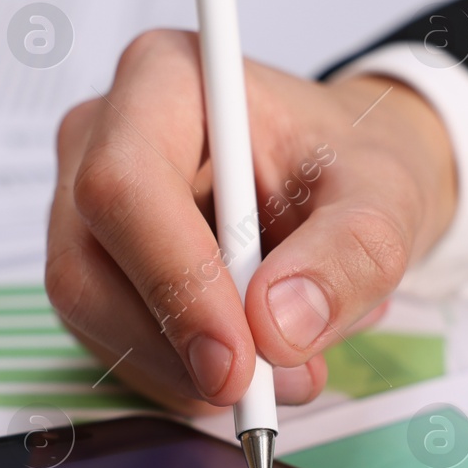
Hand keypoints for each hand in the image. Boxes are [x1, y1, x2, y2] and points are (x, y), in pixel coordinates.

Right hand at [47, 29, 455, 414]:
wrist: (342, 182)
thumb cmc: (348, 165)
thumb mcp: (383, 200)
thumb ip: (346, 255)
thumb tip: (278, 326)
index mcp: (163, 79)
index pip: (125, 185)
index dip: (173, 280)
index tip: (238, 358)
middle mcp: (102, 135)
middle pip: (87, 262)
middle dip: (178, 345)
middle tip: (274, 388)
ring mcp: (84, 206)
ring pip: (91, 313)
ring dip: (185, 369)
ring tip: (287, 367)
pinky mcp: (92, 266)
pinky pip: (108, 342)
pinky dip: (179, 375)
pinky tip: (246, 358)